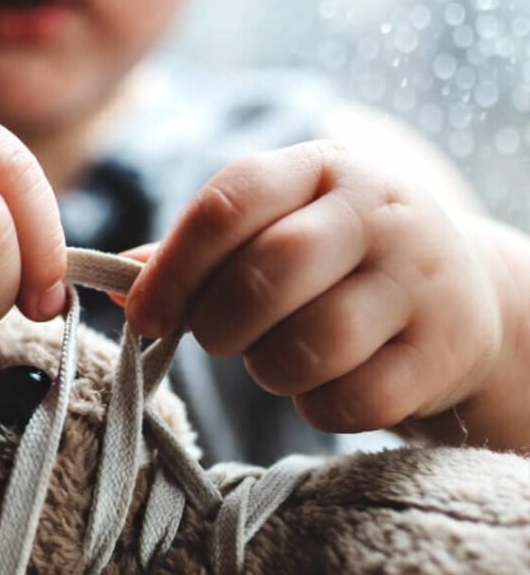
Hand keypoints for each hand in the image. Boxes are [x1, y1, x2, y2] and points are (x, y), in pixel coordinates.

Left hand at [125, 140, 503, 433]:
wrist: (457, 292)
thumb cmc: (333, 261)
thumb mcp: (274, 227)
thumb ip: (196, 252)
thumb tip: (115, 286)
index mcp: (317, 168)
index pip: (228, 204)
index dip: (172, 269)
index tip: (144, 316)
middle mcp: (376, 212)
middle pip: (265, 275)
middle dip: (218, 324)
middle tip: (219, 338)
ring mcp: (418, 281)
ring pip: (309, 347)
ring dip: (269, 368)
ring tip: (278, 354)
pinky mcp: (442, 352)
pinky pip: (348, 401)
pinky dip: (317, 406)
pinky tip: (327, 381)